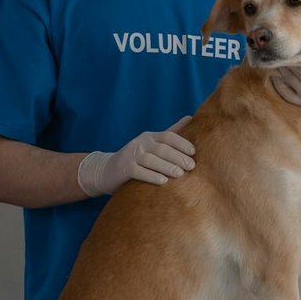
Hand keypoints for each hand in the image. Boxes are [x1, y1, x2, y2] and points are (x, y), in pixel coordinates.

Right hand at [78, 116, 195, 195]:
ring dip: (167, 166)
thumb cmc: (136, 158)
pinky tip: (163, 182)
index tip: (193, 152)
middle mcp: (141, 143)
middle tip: (191, 166)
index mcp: (150, 137)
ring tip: (180, 174)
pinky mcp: (124, 168)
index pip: (168, 136)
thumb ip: (171, 133)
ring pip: (151, 160)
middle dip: (177, 157)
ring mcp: (131, 155)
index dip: (182, 143)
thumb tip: (190, 118)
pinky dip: (151, 176)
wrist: (107, 170)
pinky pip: (139, 172)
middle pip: (162, 148)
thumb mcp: (152, 144)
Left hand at [271, 27, 300, 130]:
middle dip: (282, 59)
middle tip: (272, 46)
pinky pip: (290, 97)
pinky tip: (276, 78)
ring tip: (271, 57)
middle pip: (291, 71)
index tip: (282, 40)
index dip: (289, 52)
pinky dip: (280, 87)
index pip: (299, 63)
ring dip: (280, 70)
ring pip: (288, 82)